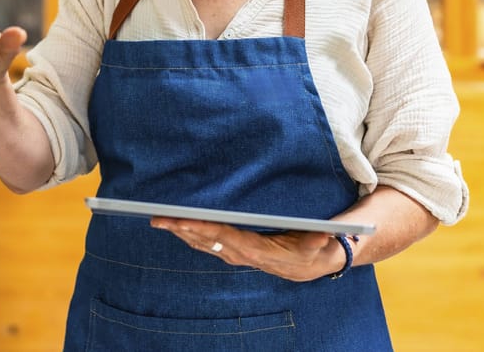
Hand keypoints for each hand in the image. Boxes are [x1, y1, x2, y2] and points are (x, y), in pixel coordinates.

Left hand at [150, 217, 341, 281]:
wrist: (314, 264)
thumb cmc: (315, 247)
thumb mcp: (322, 243)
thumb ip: (320, 239)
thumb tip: (323, 235)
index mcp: (260, 251)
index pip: (227, 238)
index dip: (205, 229)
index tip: (186, 220)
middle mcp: (244, 254)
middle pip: (208, 241)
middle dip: (183, 230)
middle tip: (160, 219)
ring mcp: (237, 254)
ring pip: (204, 244)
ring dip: (181, 233)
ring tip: (160, 221)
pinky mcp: (235, 251)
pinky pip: (208, 244)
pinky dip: (190, 235)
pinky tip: (176, 227)